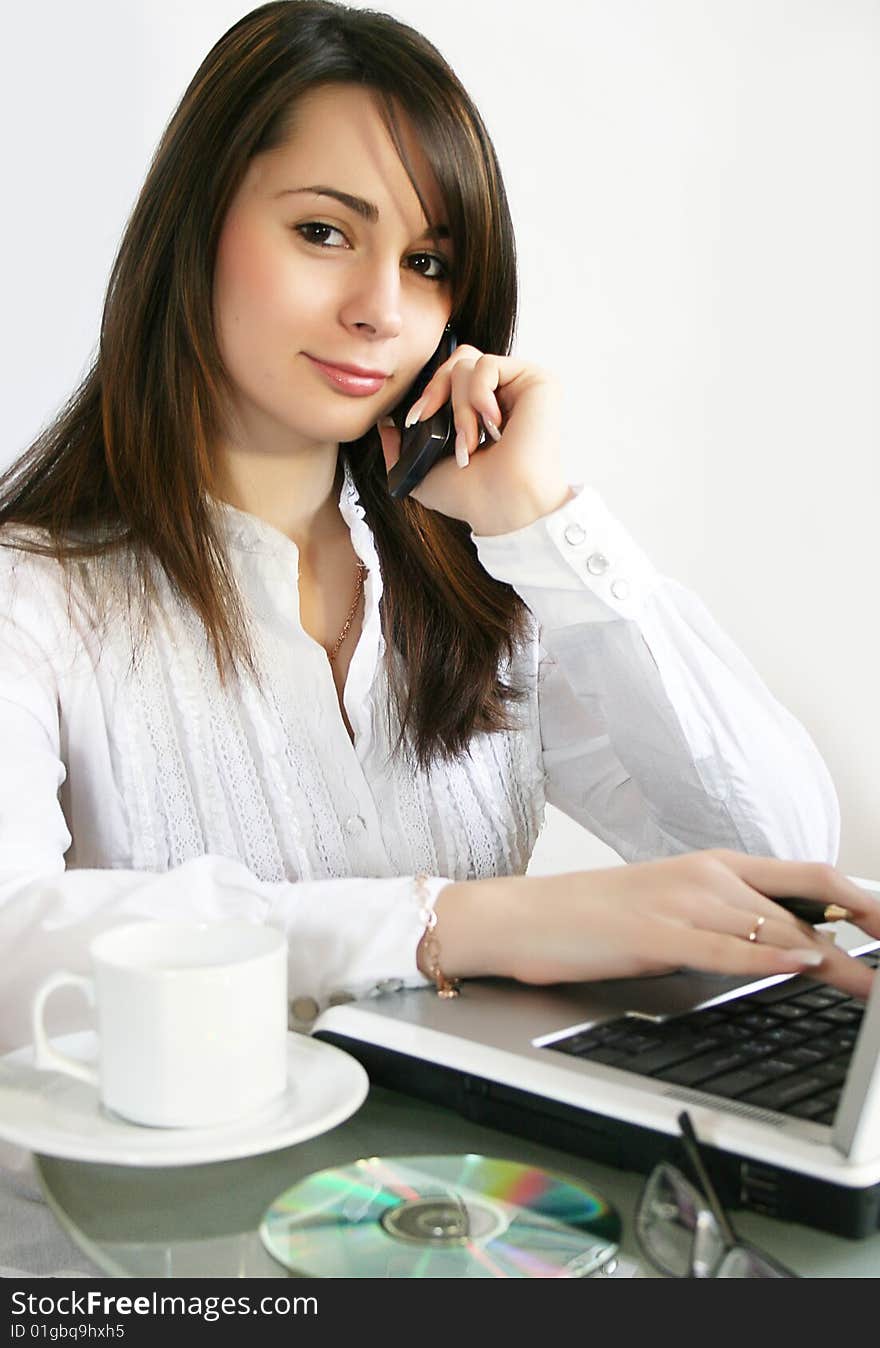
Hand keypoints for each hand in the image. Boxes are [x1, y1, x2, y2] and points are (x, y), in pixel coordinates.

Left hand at [375, 343, 572, 534]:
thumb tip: (385, 423)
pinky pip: (488, 365)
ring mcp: (520, 387)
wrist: (501, 506)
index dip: (429, 391)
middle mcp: (503, 395)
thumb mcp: (422, 475)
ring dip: (460, 407)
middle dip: (435, 391)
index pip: (451, 375)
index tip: (415, 420)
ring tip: (469, 443)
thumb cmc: (471, 498)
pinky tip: (491, 426)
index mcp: (482, 410)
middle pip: (457, 360)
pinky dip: (478, 395)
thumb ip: (398, 450)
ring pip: (468, 364)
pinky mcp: (537, 381)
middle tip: (429, 420)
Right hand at [432, 850, 878, 999]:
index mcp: (715, 867)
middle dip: (863, 927)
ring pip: (775, 924)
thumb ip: (729, 923)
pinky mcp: (655, 933)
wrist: (525, 917)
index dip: (862, 899)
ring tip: (869, 984)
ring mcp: (681, 901)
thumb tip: (789, 945)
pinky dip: (770, 956)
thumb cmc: (596, 919)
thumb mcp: (675, 913)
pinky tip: (802, 963)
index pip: (809, 877)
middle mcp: (707, 875)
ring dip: (833, 958)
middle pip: (807, 895)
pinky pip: (726, 946)